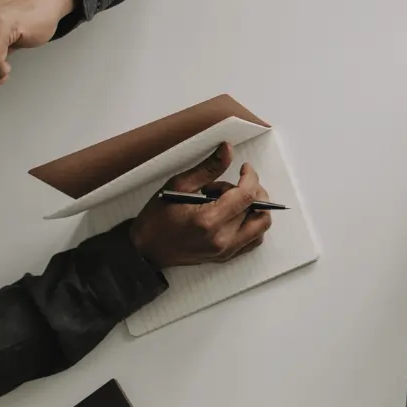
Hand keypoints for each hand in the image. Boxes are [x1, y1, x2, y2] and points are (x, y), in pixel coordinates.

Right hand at [129, 143, 273, 269]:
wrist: (146, 250)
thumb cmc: (157, 218)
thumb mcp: (178, 185)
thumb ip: (208, 168)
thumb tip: (228, 150)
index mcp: (208, 221)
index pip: (247, 196)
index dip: (251, 177)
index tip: (245, 169)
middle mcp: (221, 240)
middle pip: (256, 209)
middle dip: (247, 191)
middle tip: (228, 186)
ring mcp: (225, 251)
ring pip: (260, 226)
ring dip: (254, 208)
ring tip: (231, 201)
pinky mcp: (225, 257)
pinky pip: (254, 239)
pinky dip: (252, 223)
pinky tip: (235, 214)